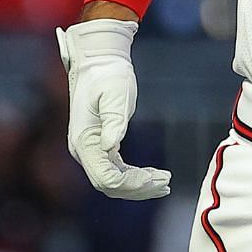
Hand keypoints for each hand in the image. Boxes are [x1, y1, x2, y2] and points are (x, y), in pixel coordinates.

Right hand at [56, 19, 170, 199]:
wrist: (99, 63)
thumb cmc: (108, 76)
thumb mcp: (116, 94)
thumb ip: (115, 120)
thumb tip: (110, 146)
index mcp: (84, 142)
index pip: (105, 177)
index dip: (131, 184)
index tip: (156, 177)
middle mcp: (84, 150)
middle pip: (108, 184)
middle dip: (138, 189)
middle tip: (167, 183)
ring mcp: (90, 148)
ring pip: (112, 180)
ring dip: (138, 185)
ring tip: (166, 182)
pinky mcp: (100, 144)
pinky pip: (116, 170)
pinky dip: (134, 176)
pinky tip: (153, 174)